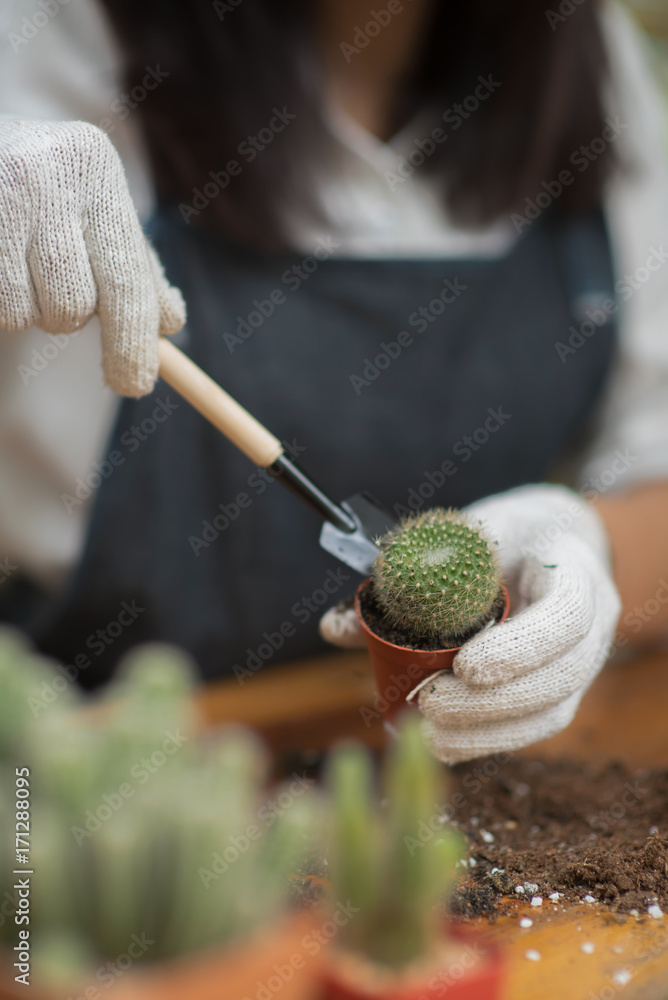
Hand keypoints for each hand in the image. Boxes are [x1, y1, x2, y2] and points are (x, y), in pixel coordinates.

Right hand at [0, 120, 184, 395]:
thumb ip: (134, 266)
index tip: (135, 385)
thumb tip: (169, 324)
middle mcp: (47, 174)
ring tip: (19, 264)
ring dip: (27, 309)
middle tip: (60, 306)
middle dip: (68, 318)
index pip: (126, 281)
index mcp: (94, 168)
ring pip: (25, 314)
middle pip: (74, 306)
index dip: (132, 343)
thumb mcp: (94, 208)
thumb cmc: (40, 185)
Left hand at [320, 485, 620, 762]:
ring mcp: (584, 662)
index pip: (566, 615)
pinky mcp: (562, 690)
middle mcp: (595, 623)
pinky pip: (534, 726)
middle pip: (562, 677)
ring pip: (552, 713)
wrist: (551, 540)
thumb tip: (333, 629)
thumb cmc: (500, 535)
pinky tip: (441, 745)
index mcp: (575, 569)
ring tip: (427, 733)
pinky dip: (486, 741)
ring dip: (487, 732)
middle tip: (430, 705)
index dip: (519, 648)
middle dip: (494, 703)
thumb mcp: (460, 534)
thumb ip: (406, 576)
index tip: (464, 665)